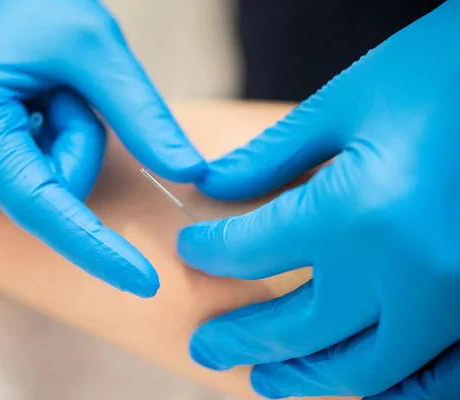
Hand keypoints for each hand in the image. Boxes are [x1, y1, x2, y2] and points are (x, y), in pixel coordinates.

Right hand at [0, 0, 205, 297]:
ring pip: (49, 191)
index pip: (40, 206)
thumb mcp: (96, 48)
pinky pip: (35, 185)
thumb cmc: (35, 6)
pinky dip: (53, 151)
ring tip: (45, 95)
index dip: (96, 248)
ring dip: (67, 144)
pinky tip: (34, 112)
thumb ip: (142, 116)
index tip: (145, 283)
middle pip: (53, 195)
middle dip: (80, 145)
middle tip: (63, 91)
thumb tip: (190, 172)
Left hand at [178, 0, 459, 396]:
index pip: (252, 251)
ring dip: (302, 379)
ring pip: (360, 370)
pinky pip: (434, 381)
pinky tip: (352, 381)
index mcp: (357, 212)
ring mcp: (453, 302)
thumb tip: (212, 186)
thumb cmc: (440, 73)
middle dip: (239, 339)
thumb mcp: (348, 102)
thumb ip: (272, 156)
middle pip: (296, 329)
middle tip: (203, 347)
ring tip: (260, 380)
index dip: (210, 251)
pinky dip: (385, 390)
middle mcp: (403, 273)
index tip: (192, 249)